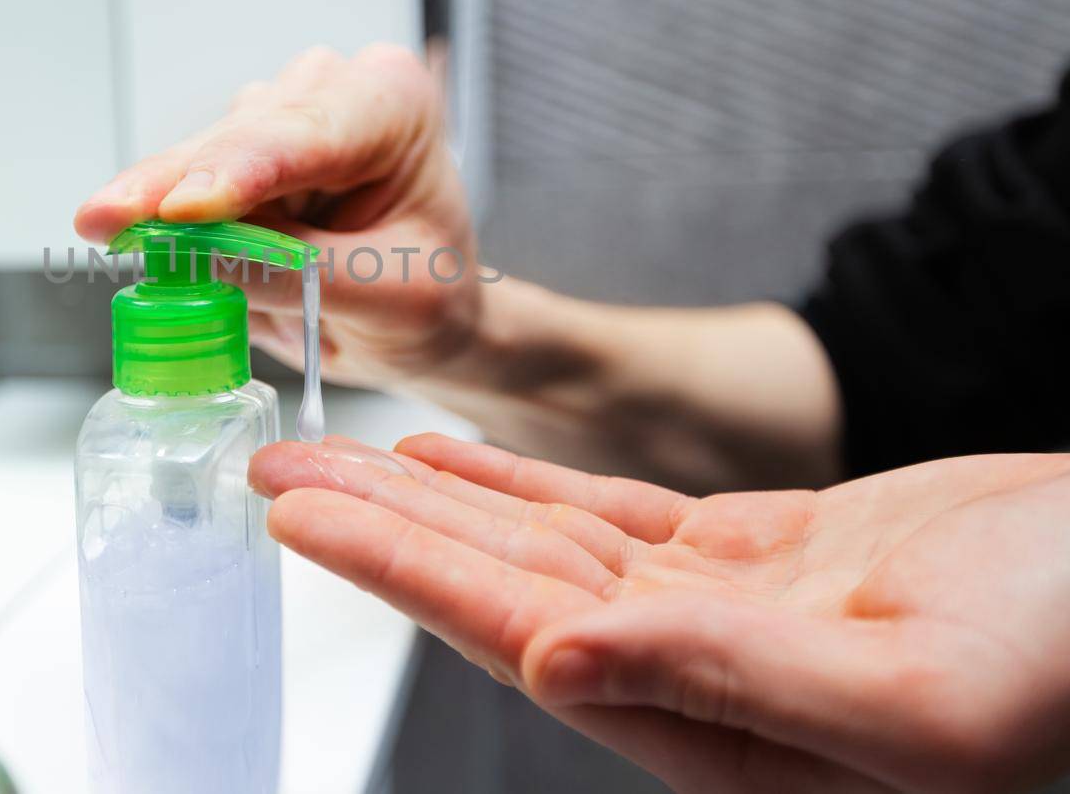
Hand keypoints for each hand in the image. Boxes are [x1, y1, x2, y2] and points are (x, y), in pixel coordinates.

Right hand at [75, 44, 484, 386]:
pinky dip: (161, 220)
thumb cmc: (431, 303)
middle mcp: (332, 90)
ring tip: (130, 245)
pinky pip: (183, 182)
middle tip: (103, 222)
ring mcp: (280, 116)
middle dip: (169, 186)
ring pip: (200, 156)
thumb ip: (301, 275)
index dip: (237, 169)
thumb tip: (201, 257)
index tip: (179, 209)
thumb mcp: (390, 300)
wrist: (426, 323)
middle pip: (237, 138)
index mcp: (393, 103)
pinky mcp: (238, 153)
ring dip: (163, 206)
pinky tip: (140, 241)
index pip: (307, 134)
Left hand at [251, 434, 1069, 792]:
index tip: (303, 519)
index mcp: (721, 737)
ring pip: (544, 548)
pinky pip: (609, 518)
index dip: (403, 575)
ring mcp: (724, 615)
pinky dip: (527, 488)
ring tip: (338, 457)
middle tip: (277, 473)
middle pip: (505, 593)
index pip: (518, 641)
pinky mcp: (759, 557)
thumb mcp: (916, 688)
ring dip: (439, 500)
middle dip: (386, 531)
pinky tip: (455, 460)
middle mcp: (700, 682)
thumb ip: (727, 676)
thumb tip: (557, 663)